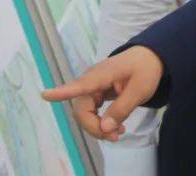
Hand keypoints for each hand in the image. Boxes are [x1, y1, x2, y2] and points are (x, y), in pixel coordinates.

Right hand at [41, 45, 163, 141]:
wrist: (150, 58)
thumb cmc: (146, 69)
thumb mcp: (140, 90)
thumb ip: (122, 108)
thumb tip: (104, 127)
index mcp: (103, 74)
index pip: (81, 85)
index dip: (63, 92)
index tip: (45, 94)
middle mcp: (92, 79)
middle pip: (81, 109)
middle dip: (94, 127)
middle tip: (115, 136)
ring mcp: (92, 86)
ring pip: (84, 113)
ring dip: (97, 127)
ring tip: (117, 133)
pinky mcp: (95, 92)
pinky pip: (90, 112)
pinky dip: (99, 122)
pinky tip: (113, 127)